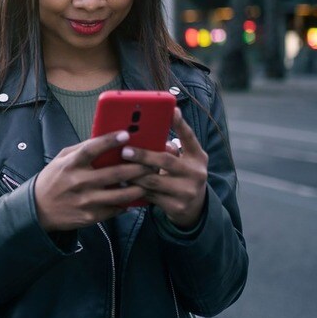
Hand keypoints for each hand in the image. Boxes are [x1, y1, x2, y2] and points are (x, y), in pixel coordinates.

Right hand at [34, 130, 155, 231]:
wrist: (38, 209)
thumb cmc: (54, 179)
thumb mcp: (61, 159)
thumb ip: (82, 149)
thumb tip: (106, 139)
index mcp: (71, 164)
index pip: (92, 148)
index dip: (110, 140)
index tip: (126, 134)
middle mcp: (79, 182)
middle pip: (115, 173)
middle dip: (137, 167)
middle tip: (152, 162)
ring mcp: (85, 201)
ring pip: (120, 195)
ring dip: (138, 187)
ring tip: (149, 181)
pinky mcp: (90, 216)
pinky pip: (115, 209)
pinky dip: (127, 203)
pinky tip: (135, 197)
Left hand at [121, 107, 207, 228]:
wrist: (194, 208)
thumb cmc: (183, 175)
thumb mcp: (185, 161)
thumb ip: (173, 149)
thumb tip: (151, 136)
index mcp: (198, 157)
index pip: (190, 138)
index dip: (181, 124)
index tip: (172, 110)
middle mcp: (196, 173)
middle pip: (166, 161)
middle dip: (143, 155)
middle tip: (125, 151)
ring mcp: (187, 191)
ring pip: (153, 181)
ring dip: (133, 174)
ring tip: (118, 167)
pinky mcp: (176, 206)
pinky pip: (149, 196)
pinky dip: (135, 189)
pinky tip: (122, 184)